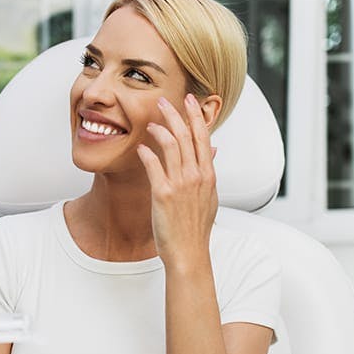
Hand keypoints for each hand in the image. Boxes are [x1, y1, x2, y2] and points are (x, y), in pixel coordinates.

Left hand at [136, 94, 217, 266]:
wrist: (189, 253)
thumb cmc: (196, 229)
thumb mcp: (209, 198)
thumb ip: (208, 172)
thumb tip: (212, 151)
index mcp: (208, 175)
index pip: (203, 137)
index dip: (196, 115)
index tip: (189, 100)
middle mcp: (197, 176)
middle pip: (186, 135)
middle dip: (175, 114)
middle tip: (163, 101)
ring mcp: (181, 184)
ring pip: (171, 145)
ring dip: (159, 129)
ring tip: (150, 122)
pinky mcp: (163, 193)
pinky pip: (154, 165)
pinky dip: (146, 152)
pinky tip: (141, 147)